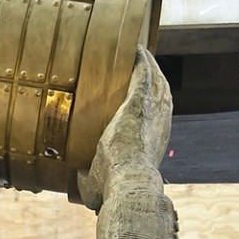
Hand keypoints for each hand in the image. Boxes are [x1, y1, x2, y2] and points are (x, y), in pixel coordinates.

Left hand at [77, 47, 171, 209]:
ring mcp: (152, 113)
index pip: (156, 120)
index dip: (153, 108)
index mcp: (152, 144)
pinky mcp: (140, 103)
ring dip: (151, 68)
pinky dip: (142, 62)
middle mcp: (159, 126)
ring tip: (142, 55)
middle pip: (161, 96)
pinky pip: (144, 75)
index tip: (146, 100)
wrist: (128, 184)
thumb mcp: (98, 183)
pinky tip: (137, 49)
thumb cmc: (115, 189)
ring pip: (157, 83)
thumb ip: (89, 177)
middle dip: (156, 81)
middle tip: (146, 67)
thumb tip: (77, 177)